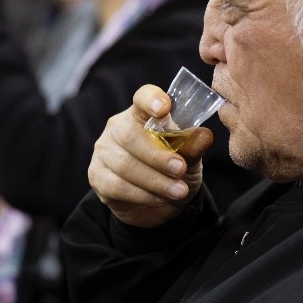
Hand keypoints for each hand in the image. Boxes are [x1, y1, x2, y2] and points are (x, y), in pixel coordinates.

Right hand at [88, 85, 213, 227]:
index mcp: (141, 114)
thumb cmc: (172, 170)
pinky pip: (117, 186)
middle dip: (157, 155)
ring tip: (179, 191)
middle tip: (180, 169)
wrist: (157, 205)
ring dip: (155, 180)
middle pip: (130, 135)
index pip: (142, 98)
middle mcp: (118, 128)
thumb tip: (205, 136)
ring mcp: (104, 152)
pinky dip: (142, 195)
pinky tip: (161, 199)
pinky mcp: (97, 177)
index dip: (151, 100)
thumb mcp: (190, 159)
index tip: (164, 109)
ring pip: (125, 164)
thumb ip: (194, 147)